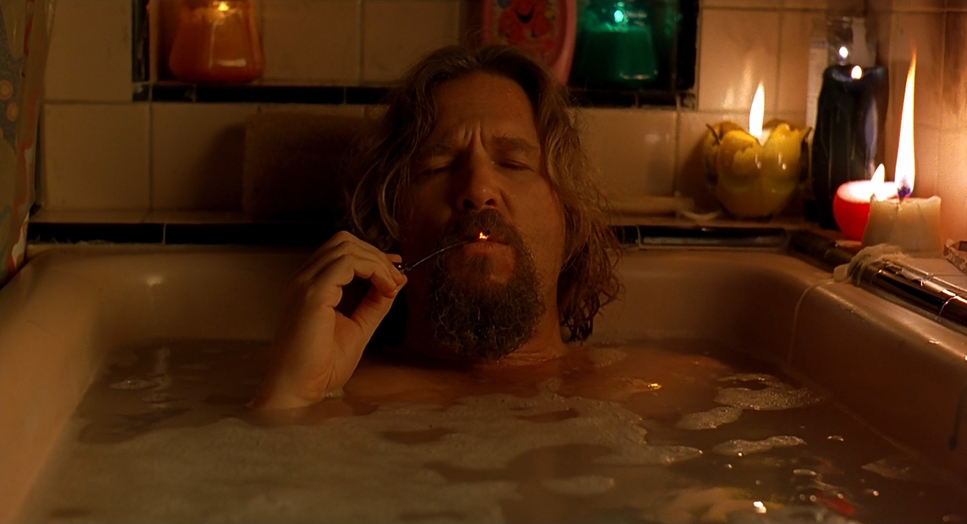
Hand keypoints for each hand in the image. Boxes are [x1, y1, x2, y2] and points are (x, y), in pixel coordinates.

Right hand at [251, 231, 405, 409]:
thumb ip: (374, 304)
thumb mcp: (357, 328)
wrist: (297, 390)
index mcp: (310, 286)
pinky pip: (347, 263)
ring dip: (377, 262)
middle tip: (396, 278)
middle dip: (376, 255)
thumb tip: (394, 282)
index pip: (341, 252)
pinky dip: (373, 269)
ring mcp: (305, 284)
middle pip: (344, 242)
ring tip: (392, 284)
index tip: (395, 269)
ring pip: (347, 247)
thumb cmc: (319, 367)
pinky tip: (385, 288)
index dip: (372, 255)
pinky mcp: (312, 294)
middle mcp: (304, 280)